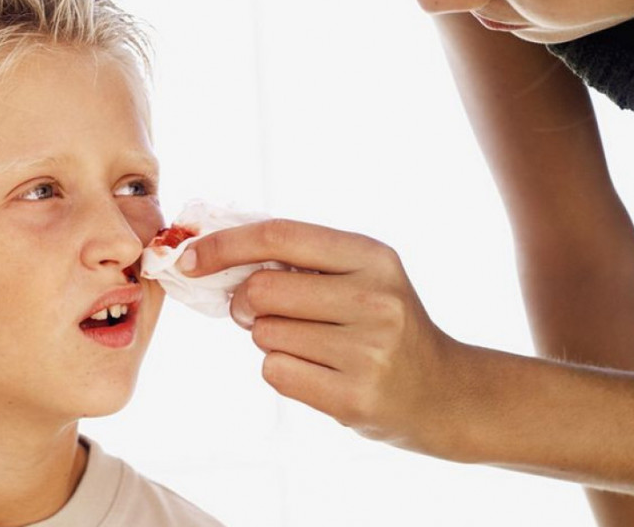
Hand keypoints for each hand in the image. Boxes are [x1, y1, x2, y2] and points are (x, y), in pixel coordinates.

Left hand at [181, 219, 468, 455]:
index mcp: (372, 256)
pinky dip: (281, 369)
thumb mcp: (361, 274)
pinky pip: (276, 372)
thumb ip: (300, 258)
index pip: (278, 235)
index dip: (224, 244)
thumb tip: (212, 248)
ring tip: (309, 343)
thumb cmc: (384, 323)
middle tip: (261, 311)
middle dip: (245, 301)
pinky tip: (317, 370)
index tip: (190, 258)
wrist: (443, 391)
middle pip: (261, 289)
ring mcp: (367, 352)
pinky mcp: (353, 398)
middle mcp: (374, 300)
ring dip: (268, 338)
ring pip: (264, 334)